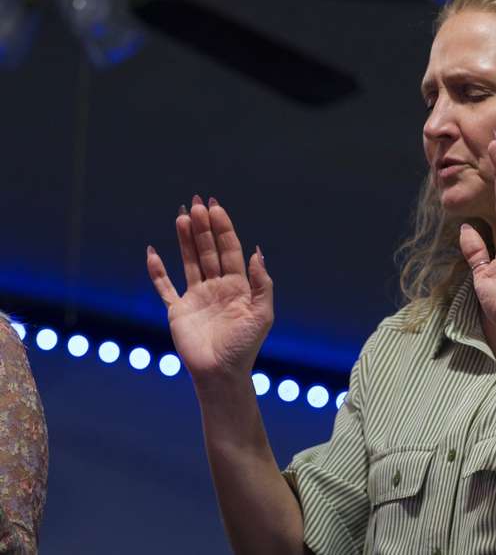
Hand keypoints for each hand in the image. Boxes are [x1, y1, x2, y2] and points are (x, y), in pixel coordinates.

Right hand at [146, 196, 273, 386]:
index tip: (216, 208)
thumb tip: (256, 252)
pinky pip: (165, 287)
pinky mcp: (177, 310)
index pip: (229, 249)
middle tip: (197, 203)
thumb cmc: (245, 346)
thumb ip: (261, 283)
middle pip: (208, 250)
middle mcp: (216, 286)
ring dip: (185, 239)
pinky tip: (153, 252)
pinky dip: (157, 271)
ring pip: (189, 261)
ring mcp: (196, 296)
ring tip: (181, 216)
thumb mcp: (262, 313)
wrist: (221, 373)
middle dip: (203, 227)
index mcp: (238, 285)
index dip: (223, 228)